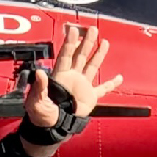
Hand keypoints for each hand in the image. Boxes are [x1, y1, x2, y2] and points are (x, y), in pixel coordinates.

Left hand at [24, 24, 123, 156]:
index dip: (70, 43)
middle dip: (86, 42)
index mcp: (59, 76)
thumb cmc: (41, 115)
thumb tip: (39, 72)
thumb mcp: (36, 101)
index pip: (65, 56)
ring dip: (98, 54)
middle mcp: (72, 77)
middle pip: (80, 56)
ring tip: (104, 41)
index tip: (74, 30)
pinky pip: (102, 89)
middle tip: (92, 28)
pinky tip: (119, 77)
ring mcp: (82, 86)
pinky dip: (111, 84)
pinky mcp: (90, 97)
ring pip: (92, 66)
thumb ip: (40, 87)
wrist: (52, 127)